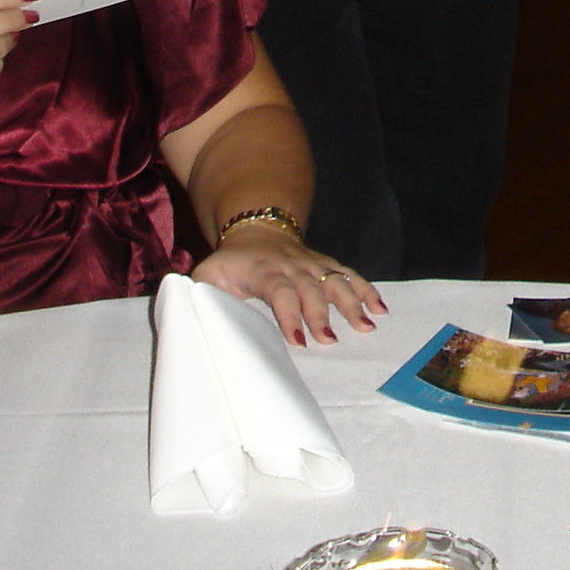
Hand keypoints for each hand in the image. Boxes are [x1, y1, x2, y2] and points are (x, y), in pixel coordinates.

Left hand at [195, 223, 387, 346]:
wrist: (256, 227)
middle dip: (322, 315)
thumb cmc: (230, 262)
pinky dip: (366, 290)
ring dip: (352, 303)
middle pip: (311, 290)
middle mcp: (293, 266)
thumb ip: (200, 294)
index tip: (296, 339)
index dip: (289, 314)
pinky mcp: (326, 266)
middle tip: (330, 341)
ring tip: (367, 327)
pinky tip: (380, 310)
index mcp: (264, 271)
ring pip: (336, 281)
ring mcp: (313, 265)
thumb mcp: (208, 274)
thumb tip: (189, 313)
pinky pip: (350, 276)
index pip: (280, 291)